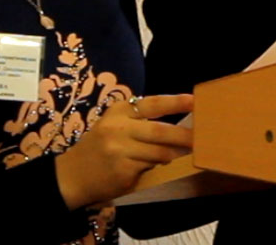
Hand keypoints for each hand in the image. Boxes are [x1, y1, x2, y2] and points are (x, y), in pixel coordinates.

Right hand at [55, 93, 193, 209]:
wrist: (72, 174)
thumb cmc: (99, 146)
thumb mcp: (113, 124)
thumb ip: (138, 120)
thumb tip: (175, 122)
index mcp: (118, 111)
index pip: (152, 104)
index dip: (175, 102)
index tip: (194, 100)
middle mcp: (118, 128)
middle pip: (159, 130)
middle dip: (184, 134)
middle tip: (202, 137)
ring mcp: (120, 151)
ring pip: (159, 152)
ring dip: (174, 154)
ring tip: (186, 153)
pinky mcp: (123, 171)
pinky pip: (150, 167)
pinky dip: (158, 166)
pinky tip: (158, 166)